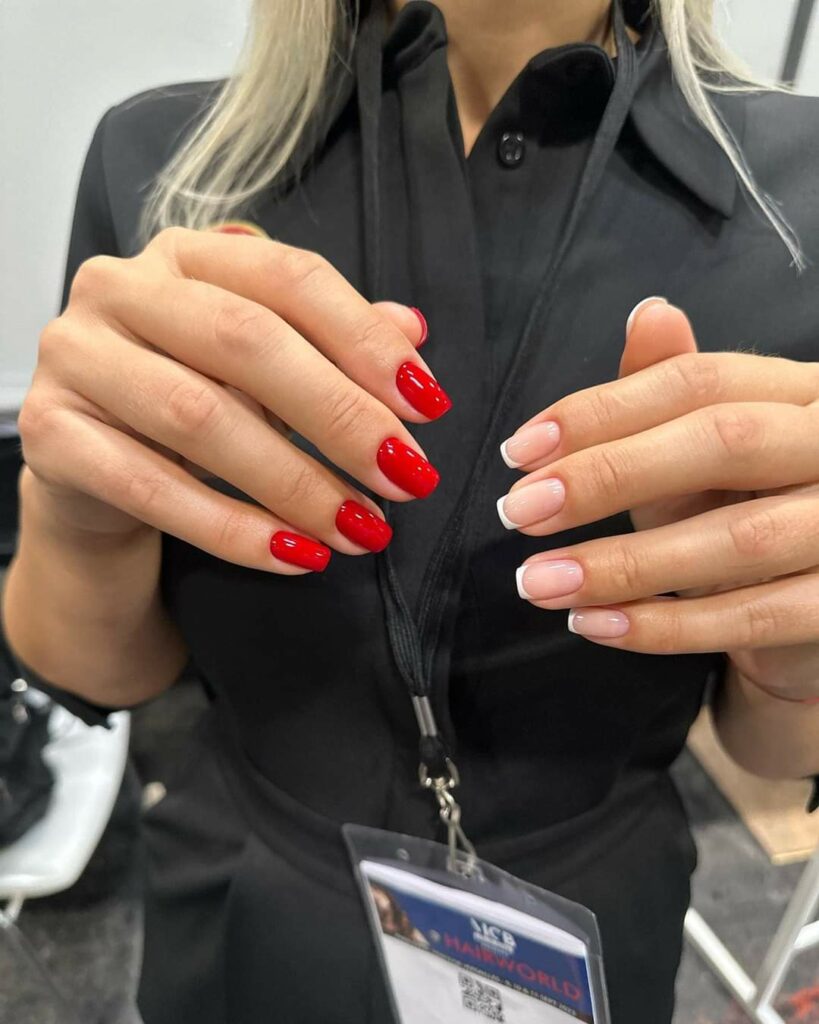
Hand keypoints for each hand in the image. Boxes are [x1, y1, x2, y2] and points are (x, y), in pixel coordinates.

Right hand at [19, 228, 448, 573]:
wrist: (92, 466)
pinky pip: (153, 488)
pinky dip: (233, 529)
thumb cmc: (192, 402)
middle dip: (340, 415)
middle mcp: (122, 288)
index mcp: (187, 256)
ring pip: (202, 417)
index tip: (427, 405)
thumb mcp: (267, 370)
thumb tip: (413, 333)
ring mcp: (76, 357)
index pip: (290, 277)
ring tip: (362, 528)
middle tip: (406, 477)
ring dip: (297, 482)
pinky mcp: (51, 435)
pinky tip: (296, 555)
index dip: (366, 340)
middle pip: (248, 342)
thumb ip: (333, 343)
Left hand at [498, 297, 818, 701]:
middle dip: (608, 474)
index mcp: (799, 393)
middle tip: (520, 511)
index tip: (523, 450)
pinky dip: (664, 627)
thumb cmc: (749, 510)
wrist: (808, 608)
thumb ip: (672, 390)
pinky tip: (595, 624)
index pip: (698, 381)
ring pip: (738, 538)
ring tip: (541, 581)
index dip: (603, 410)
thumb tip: (650, 314)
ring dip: (623, 564)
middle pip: (723, 440)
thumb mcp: (704, 450)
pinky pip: (753, 618)